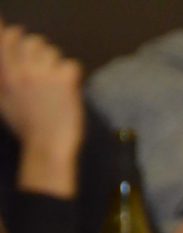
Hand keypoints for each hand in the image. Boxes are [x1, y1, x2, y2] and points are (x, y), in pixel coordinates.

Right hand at [0, 20, 82, 195]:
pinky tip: (69, 89)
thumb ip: (3, 76)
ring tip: (56, 83)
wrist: (47, 145)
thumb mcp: (3, 99)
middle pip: (33, 41)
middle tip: (44, 67)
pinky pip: (72, 65)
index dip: (14, 34)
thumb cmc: (26, 125)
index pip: (6, 38)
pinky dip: (73, 75)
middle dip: (39, 50)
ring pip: (53, 51)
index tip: (18, 36)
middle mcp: (23, 70)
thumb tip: (5, 59)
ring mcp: (44, 74)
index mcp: (6, 75)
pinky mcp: (64, 81)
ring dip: (56, 64)